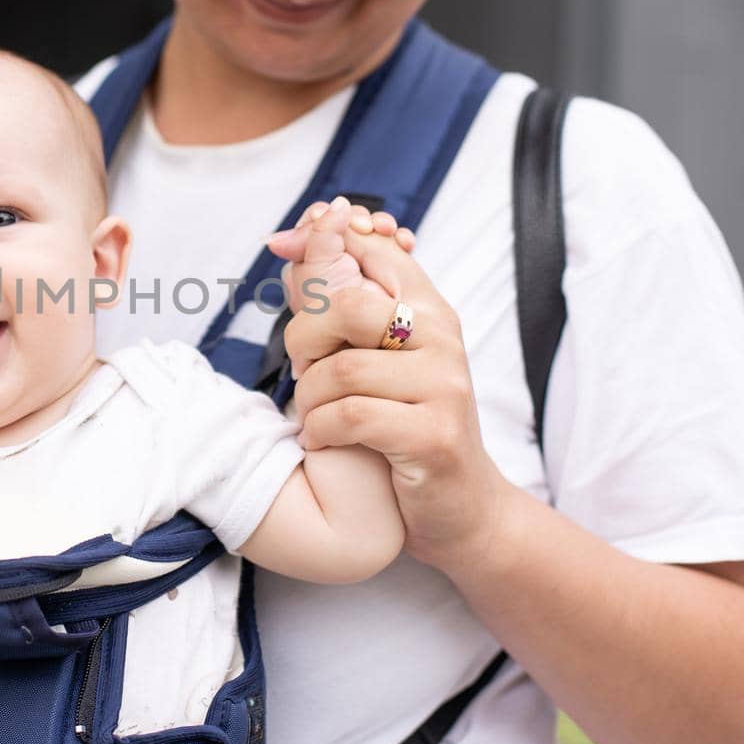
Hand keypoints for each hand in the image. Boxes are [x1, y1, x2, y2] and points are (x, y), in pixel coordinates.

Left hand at [266, 207, 512, 570]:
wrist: (462, 504)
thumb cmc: (405, 424)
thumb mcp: (375, 356)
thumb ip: (336, 303)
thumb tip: (289, 243)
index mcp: (427, 308)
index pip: (372, 249)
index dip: (321, 239)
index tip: (281, 245)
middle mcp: (441, 337)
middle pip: (349, 305)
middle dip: (304, 338)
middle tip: (302, 371)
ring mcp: (443, 385)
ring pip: (341, 368)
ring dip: (309, 398)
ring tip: (313, 417)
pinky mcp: (434, 434)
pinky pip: (352, 416)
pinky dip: (321, 430)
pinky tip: (323, 440)